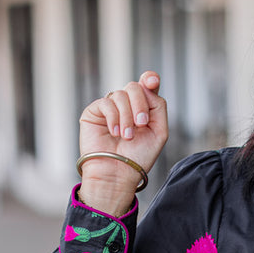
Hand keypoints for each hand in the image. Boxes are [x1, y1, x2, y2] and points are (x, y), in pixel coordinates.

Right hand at [77, 71, 168, 213]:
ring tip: (126, 137)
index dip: (149, 79)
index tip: (152, 81)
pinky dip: (113, 118)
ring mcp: (110, 107)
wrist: (117, 174)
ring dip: (127, 117)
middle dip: (140, 105)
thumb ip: (158, 106)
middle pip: (135, 87)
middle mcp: (126, 106)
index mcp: (142, 109)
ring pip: (121, 95)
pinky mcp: (94, 112)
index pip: (146, 85)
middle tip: (141, 124)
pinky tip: (114, 133)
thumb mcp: (159, 132)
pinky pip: (106, 103)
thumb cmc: (138, 157)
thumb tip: (146, 86)